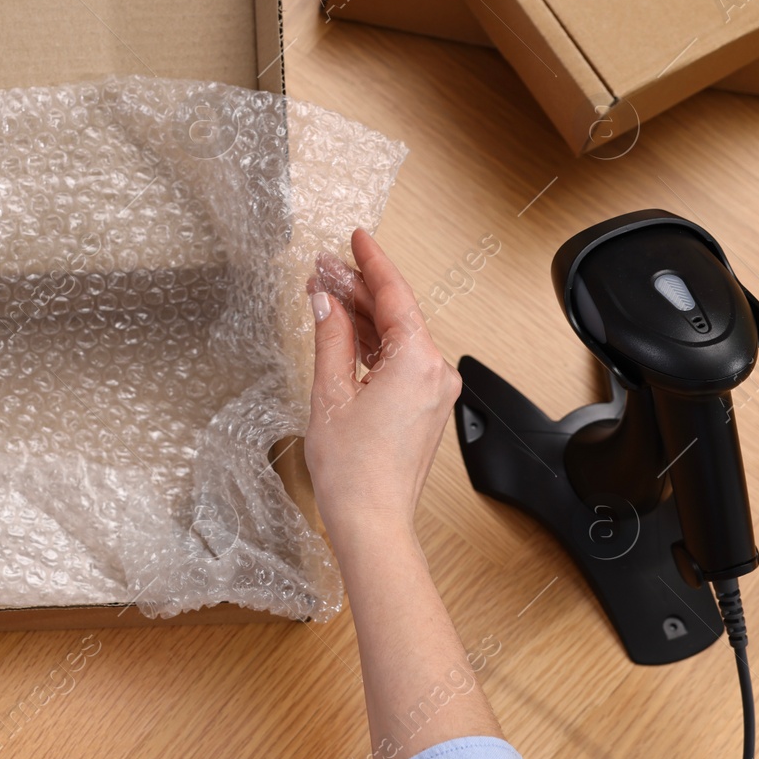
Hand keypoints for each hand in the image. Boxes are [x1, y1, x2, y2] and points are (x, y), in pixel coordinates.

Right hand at [303, 229, 460, 552]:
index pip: (394, 295)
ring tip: (326, 297)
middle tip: (324, 269)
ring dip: (363, 317)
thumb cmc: (355, 472)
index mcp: (417, 362)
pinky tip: (346, 334)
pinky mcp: (426, 408)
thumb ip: (329, 338)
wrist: (372, 521)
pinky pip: (400, 361)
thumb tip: (324, 302)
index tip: (358, 238)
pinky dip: (373, 345)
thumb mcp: (329, 393)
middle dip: (359, 289)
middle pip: (396, 314)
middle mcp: (435, 373)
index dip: (372, 261)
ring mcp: (433, 392)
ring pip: (397, 338)